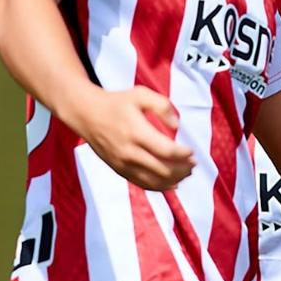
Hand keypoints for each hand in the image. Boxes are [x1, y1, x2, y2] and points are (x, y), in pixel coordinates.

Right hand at [64, 85, 195, 190]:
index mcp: (136, 132)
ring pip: (153, 181)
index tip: (193, 152)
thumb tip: (177, 125)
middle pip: (162, 169)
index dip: (183, 154)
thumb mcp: (140, 94)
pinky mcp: (118, 169)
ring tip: (187, 174)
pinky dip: (159, 187)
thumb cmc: (116, 103)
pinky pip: (141, 183)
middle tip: (194, 164)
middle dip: (183, 169)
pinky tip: (172, 184)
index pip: (166, 150)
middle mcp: (129, 152)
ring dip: (174, 180)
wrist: (86, 114)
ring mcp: (122, 163)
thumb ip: (162, 105)